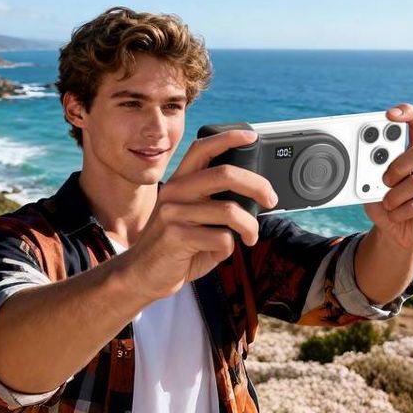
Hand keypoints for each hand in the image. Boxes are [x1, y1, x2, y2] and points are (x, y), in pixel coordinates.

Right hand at [118, 128, 278, 302]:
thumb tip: (253, 198)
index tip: (252, 137)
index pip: (202, 149)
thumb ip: (213, 202)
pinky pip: (221, 238)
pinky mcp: (176, 236)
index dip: (229, 138)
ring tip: (250, 237)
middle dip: (257, 185)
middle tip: (270, 199)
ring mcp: (173, 213)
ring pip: (230, 211)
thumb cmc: (175, 245)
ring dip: (250, 227)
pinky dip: (229, 248)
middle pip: (224, 174)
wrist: (142, 274)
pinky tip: (219, 252)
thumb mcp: (191, 216)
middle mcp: (174, 191)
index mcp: (179, 182)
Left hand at [362, 103, 412, 250]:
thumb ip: (371, 171)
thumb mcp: (371, 185)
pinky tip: (395, 215)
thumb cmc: (384, 202)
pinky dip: (398, 212)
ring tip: (387, 203)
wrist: (394, 232)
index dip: (408, 113)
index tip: (389, 115)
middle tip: (384, 181)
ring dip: (393, 196)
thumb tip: (368, 166)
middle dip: (396, 166)